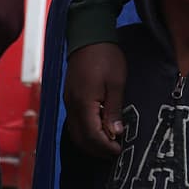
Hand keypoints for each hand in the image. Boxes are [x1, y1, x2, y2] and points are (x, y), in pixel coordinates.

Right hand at [64, 42, 126, 156]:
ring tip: (108, 145)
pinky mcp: (70, 97)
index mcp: (84, 103)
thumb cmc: (106, 57)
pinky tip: (99, 130)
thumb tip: (116, 132)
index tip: (119, 150)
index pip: (91, 135)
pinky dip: (85, 132)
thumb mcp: (116, 83)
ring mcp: (69, 102)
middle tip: (115, 152)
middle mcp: (72, 105)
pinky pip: (74, 122)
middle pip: (80, 138)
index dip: (105, 147)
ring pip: (75, 132)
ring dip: (90, 143)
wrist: (89, 36)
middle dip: (96, 149)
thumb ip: (114, 109)